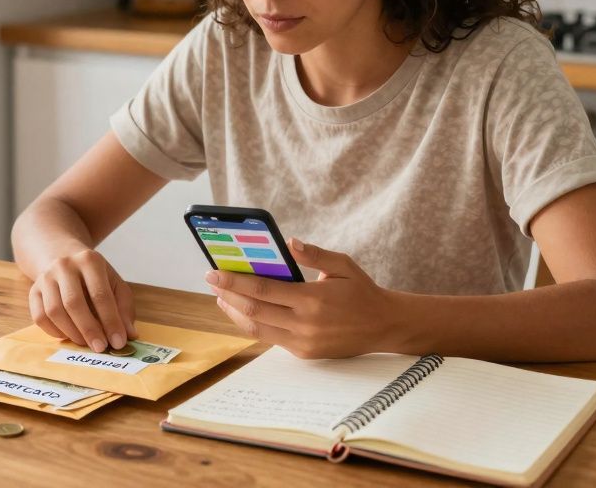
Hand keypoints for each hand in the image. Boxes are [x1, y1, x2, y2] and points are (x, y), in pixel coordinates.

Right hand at [29, 248, 137, 352]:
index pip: (100, 294)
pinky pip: (40, 317)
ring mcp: (45, 277)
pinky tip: (69, 336)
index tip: (118, 342)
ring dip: (72, 332)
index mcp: (89, 260)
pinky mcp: (33, 290)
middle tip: (100, 347)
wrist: (63, 256)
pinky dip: (54, 332)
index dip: (110, 321)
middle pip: (74, 302)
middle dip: (89, 329)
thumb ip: (123, 308)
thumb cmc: (94, 276)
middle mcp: (64, 265)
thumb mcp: (114, 284)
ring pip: (54, 311)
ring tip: (86, 343)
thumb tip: (129, 335)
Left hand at [207, 238, 396, 358]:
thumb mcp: (343, 265)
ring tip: (221, 297)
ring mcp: (303, 342)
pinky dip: (253, 324)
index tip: (214, 272)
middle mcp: (304, 323)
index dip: (234, 281)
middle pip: (254, 310)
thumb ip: (314, 254)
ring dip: (235, 313)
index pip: (262, 289)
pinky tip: (244, 311)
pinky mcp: (304, 353)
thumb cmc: (362, 291)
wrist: (384, 326)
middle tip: (211, 281)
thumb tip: (289, 242)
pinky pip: (271, 339)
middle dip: (227, 295)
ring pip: (257, 329)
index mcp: (312, 299)